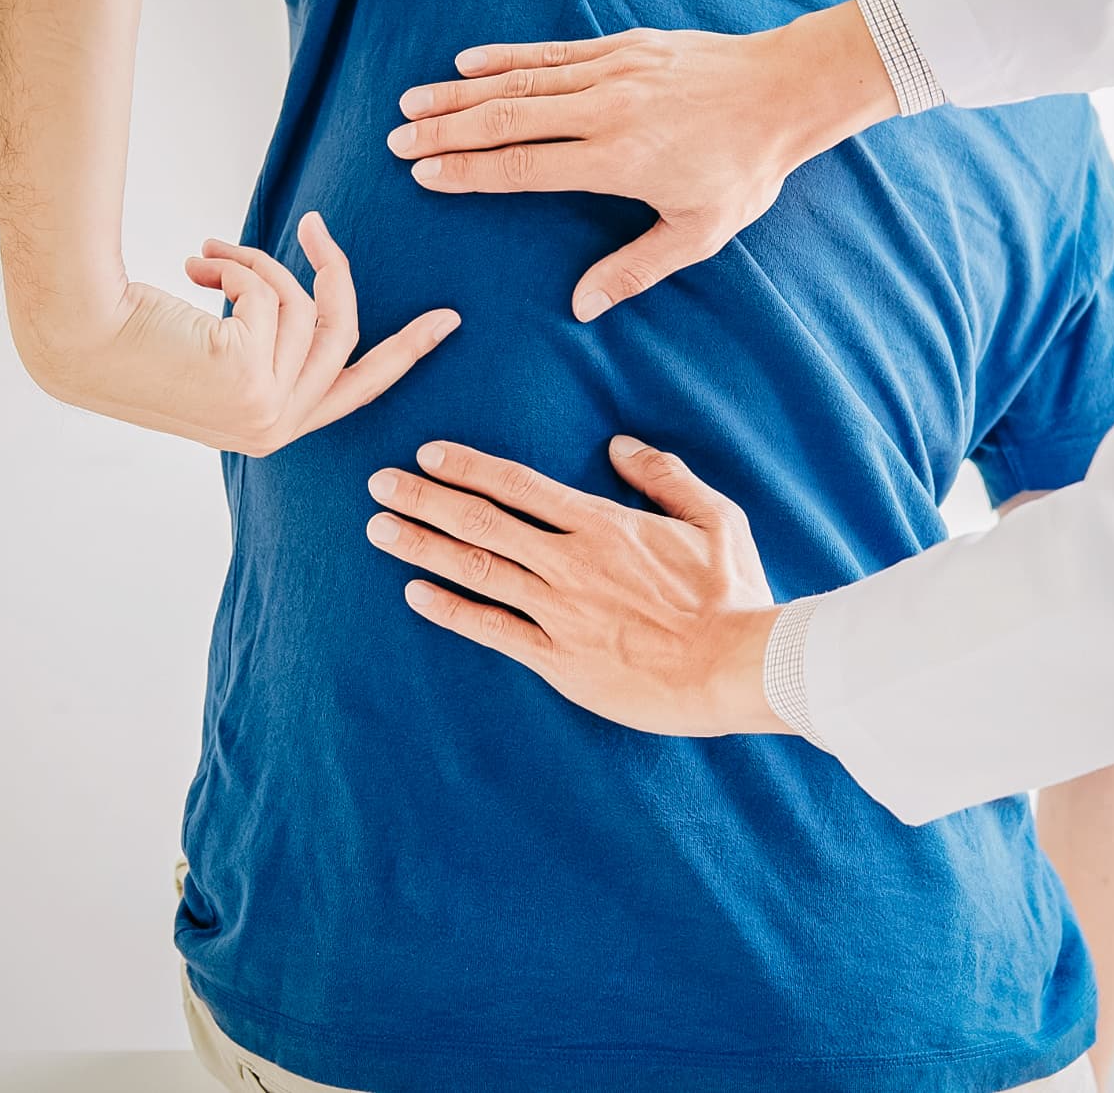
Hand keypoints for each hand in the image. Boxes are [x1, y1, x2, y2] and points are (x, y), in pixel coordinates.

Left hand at [28, 212, 458, 455]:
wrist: (75, 337)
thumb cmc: (129, 341)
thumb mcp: (215, 354)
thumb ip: (267, 347)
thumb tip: (309, 298)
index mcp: (271, 430)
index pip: (358, 389)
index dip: (407, 351)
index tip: (446, 320)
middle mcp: (275, 429)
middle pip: (345, 337)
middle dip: (336, 275)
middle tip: (318, 226)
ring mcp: (265, 410)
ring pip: (303, 308)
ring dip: (256, 264)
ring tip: (206, 254)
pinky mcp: (249, 379)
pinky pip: (272, 296)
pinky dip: (235, 266)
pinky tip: (193, 268)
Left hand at [364, 435, 790, 735]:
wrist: (735, 666)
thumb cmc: (731, 594)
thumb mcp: (715, 519)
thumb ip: (665, 477)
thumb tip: (621, 446)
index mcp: (603, 524)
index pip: (519, 485)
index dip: (468, 466)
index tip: (428, 454)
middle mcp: (570, 562)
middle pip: (482, 521)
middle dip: (424, 498)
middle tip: (378, 483)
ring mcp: (560, 612)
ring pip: (476, 570)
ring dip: (423, 547)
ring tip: (379, 529)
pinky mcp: (560, 660)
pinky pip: (492, 630)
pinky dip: (450, 610)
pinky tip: (415, 595)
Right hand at [385, 0, 899, 320]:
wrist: (786, 92)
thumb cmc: (745, 170)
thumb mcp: (699, 233)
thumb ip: (635, 269)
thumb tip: (580, 306)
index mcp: (618, 160)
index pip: (525, 166)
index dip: (470, 172)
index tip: (425, 175)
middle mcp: (605, 110)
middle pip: (508, 119)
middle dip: (446, 130)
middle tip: (397, 141)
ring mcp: (612, 72)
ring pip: (520, 82)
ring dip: (461, 93)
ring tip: (412, 102)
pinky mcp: (623, 46)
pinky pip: (552, 52)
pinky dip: (506, 56)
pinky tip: (467, 62)